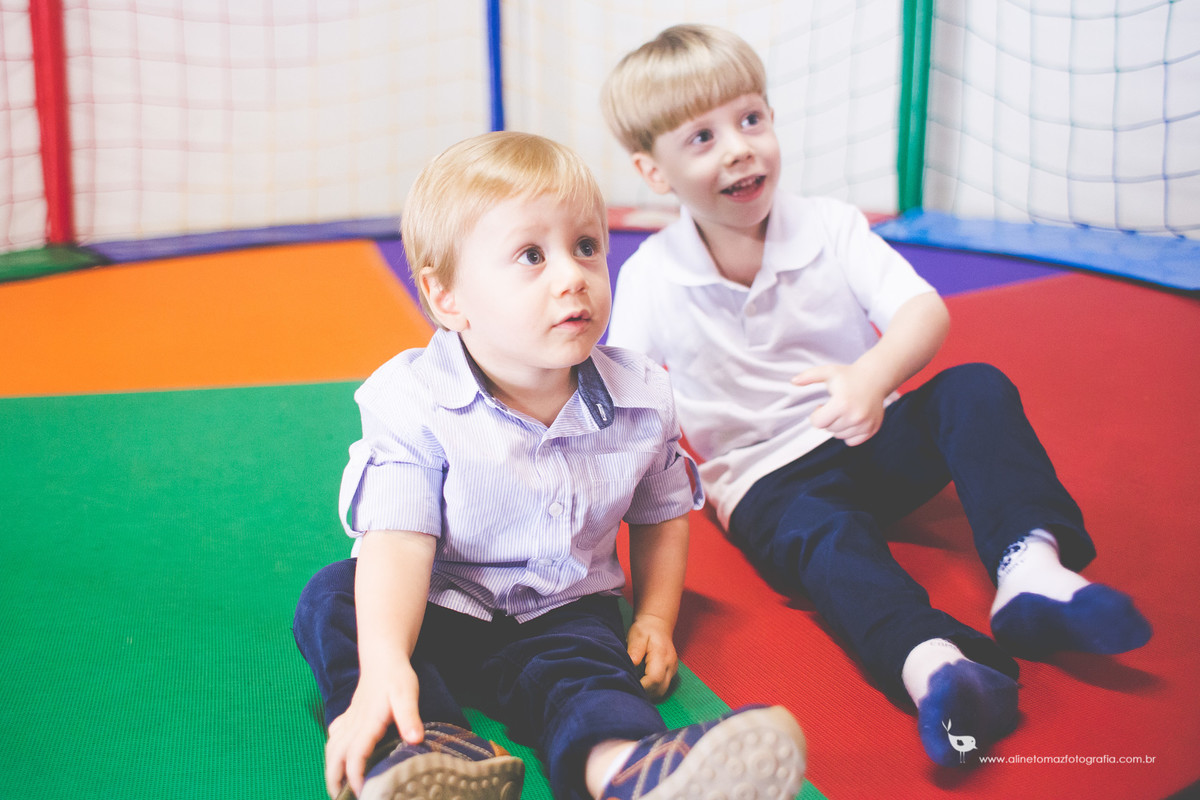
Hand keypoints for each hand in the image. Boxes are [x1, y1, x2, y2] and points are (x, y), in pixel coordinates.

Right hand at [324, 661, 422, 798]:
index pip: (355, 755)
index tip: (362, 792)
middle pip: (336, 756)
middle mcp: (354, 724)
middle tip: (340, 798)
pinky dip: (333, 751)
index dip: (356, 776)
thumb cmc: (396, 676)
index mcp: (367, 723)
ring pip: (332, 748)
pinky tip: (338, 758)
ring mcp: (349, 720)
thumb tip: (415, 740)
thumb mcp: (407, 694)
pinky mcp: (350, 716)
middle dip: (335, 779)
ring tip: (337, 788)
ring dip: (331, 768)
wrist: (383, 656)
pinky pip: (334, 736)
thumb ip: (409, 716)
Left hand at [627, 613, 677, 699]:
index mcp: (662, 656)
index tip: (628, 684)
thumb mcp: (637, 636)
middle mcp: (670, 665)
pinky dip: (652, 689)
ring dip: (648, 692)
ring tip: (635, 685)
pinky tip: (642, 683)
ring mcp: (672, 670)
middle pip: (659, 689)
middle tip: (629, 687)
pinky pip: (662, 687)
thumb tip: (632, 664)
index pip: (654, 679)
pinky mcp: (671, 672)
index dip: (641, 686)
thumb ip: (634, 650)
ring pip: (662, 690)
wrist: (658, 623)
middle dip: (644, 692)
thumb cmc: (645, 629)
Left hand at [793, 363, 886, 446]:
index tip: (821, 405)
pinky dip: (849, 433)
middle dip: (828, 419)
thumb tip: (793, 381)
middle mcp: (855, 416)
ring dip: (838, 426)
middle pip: (828, 429)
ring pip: (840, 436)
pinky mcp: (872, 429)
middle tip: (834, 406)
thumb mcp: (828, 372)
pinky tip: (852, 419)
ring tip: (844, 411)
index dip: (816, 414)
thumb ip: (809, 376)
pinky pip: (852, 441)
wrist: (875, 378)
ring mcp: (865, 424)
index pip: (818, 423)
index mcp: (842, 403)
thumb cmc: (849, 375)